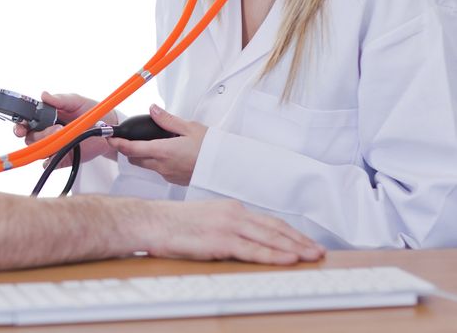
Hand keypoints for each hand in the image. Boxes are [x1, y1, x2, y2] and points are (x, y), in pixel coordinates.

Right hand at [13, 92, 118, 167]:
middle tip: (56, 128)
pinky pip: (49, 164)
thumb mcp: (75, 101)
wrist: (107, 126)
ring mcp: (53, 146)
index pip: (25, 123)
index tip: (22, 127)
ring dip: (47, 144)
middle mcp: (46, 133)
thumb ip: (59, 99)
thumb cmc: (89, 111)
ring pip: (39, 150)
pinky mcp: (61, 158)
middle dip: (39, 134)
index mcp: (44, 118)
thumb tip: (44, 95)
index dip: (20, 126)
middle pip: (30, 138)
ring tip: (63, 134)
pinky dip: (49, 162)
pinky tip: (55, 155)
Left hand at [108, 104, 206, 185]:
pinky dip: (157, 162)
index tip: (109, 137)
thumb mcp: (190, 127)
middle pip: (135, 159)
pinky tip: (168, 154)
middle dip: (129, 150)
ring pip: (146, 166)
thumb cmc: (211, 148)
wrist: (226, 167)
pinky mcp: (174, 180)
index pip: (131, 149)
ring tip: (152, 144)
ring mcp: (167, 175)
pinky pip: (159, 171)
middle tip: (129, 139)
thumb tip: (153, 110)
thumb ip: (167, 120)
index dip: (117, 143)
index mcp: (163, 151)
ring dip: (143, 156)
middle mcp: (162, 166)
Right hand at [145, 200, 324, 264]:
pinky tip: (288, 259)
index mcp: (230, 209)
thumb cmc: (172, 224)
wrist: (150, 221)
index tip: (305, 242)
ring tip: (312, 256)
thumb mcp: (204, 220)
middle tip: (318, 251)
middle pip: (275, 228)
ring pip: (269, 238)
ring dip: (294, 248)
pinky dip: (273, 255)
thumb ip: (224, 228)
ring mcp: (227, 227)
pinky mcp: (219, 241)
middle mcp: (233, 214)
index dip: (290, 233)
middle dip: (300, 240)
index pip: (268, 221)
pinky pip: (253, 250)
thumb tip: (240, 241)